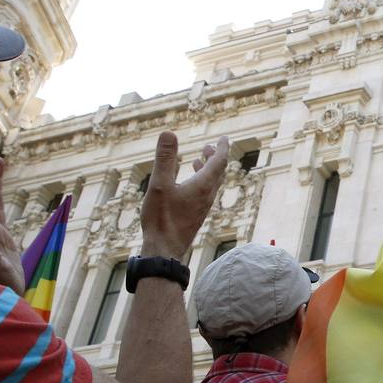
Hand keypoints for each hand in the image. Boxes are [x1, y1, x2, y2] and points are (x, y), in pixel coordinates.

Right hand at [138, 132, 228, 260]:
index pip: (218, 162)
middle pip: (218, 172)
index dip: (221, 148)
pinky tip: (187, 186)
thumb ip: (164, 158)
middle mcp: (207, 196)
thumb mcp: (159, 184)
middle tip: (208, 147)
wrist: (164, 249)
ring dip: (207, 170)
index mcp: (202, 186)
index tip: (223, 138)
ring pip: (211, 184)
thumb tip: (169, 132)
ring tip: (198, 161)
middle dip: (215, 157)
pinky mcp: (196, 215)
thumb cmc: (161, 218)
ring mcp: (202, 207)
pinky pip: (204, 194)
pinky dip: (200, 183)